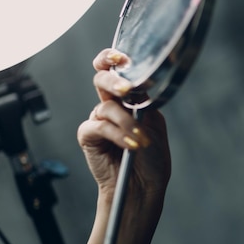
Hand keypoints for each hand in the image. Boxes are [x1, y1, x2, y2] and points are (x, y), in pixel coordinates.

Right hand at [77, 49, 170, 202]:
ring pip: (106, 106)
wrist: (143, 186)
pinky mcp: (88, 136)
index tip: (122, 57)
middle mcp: (113, 104)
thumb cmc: (152, 158)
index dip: (114, 58)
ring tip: (142, 140)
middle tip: (126, 90)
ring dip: (127, 123)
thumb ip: (145, 104)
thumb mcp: (155, 125)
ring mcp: (99, 119)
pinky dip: (117, 134)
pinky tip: (131, 145)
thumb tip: (138, 87)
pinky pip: (99, 126)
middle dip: (114, 80)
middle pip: (102, 79)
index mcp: (131, 98)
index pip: (118, 70)